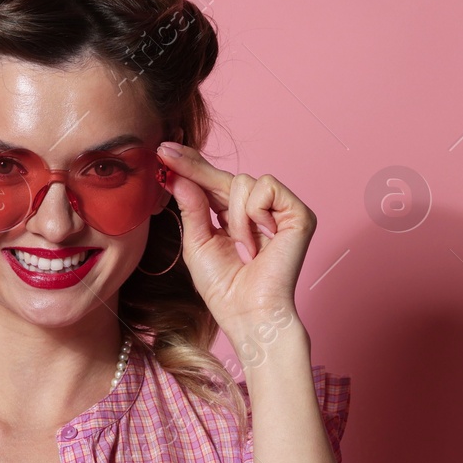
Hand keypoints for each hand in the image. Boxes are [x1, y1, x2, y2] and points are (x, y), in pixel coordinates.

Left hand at [155, 141, 312, 339]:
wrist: (248, 313)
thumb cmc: (224, 287)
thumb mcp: (198, 242)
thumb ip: (192, 207)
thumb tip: (178, 175)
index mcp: (235, 216)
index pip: (213, 184)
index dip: (190, 166)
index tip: (162, 150)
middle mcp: (260, 210)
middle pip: (226, 176)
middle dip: (195, 169)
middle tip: (165, 154)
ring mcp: (280, 210)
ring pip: (243, 181)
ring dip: (233, 216)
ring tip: (241, 246)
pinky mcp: (299, 213)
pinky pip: (266, 188)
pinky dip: (254, 213)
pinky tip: (259, 240)